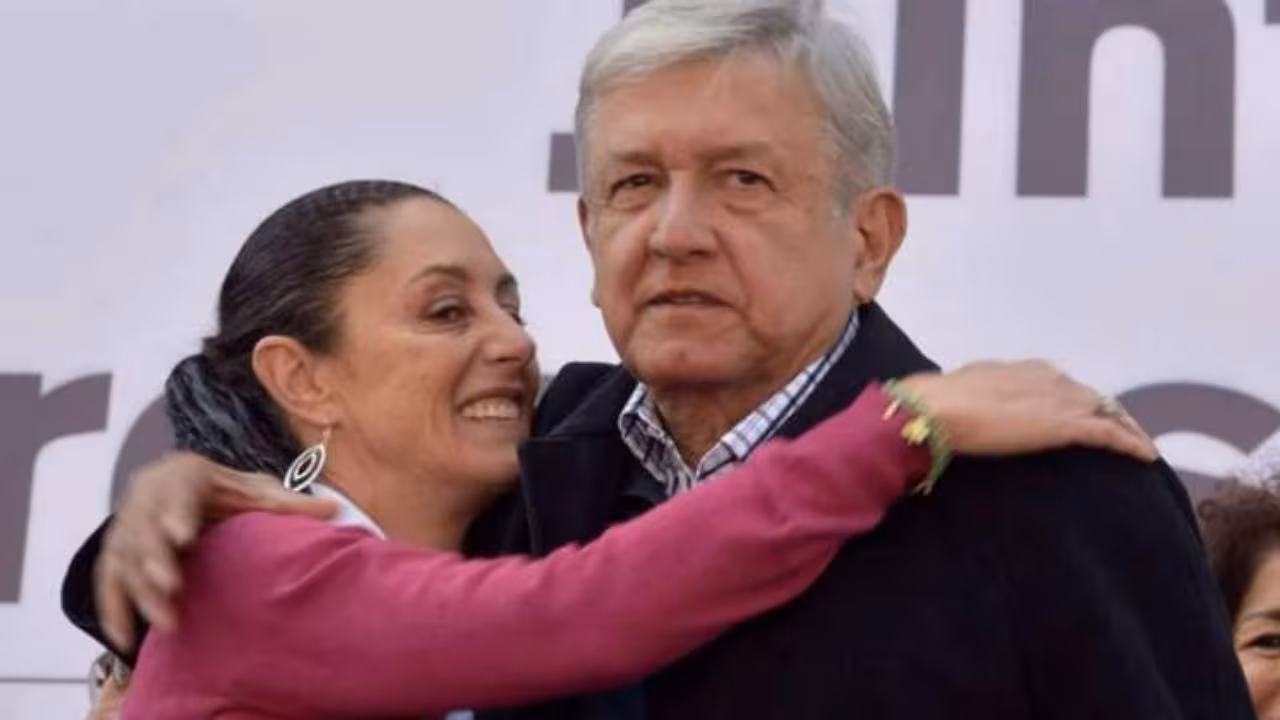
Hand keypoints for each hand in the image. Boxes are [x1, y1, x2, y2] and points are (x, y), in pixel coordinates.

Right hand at [97, 451, 336, 650]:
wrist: (170, 482)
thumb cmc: (222, 489)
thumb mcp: (254, 490)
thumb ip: (289, 503)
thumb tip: (336, 508)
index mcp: (183, 475)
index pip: (176, 493)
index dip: (175, 514)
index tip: (182, 536)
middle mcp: (147, 498)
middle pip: (144, 531)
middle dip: (155, 560)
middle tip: (171, 586)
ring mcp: (126, 527)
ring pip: (126, 561)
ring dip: (142, 592)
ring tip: (167, 623)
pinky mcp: (115, 553)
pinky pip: (108, 582)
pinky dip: (114, 609)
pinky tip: (125, 638)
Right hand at [897, 360, 1156, 461]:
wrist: (939, 408)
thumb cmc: (941, 402)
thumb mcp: (967, 393)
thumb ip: (982, 398)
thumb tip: (974, 405)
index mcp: (1025, 369)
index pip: (1064, 384)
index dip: (1078, 400)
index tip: (1083, 413)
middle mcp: (1050, 378)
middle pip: (1092, 396)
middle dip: (1109, 412)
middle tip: (1122, 431)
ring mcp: (1060, 400)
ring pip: (1108, 412)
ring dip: (1126, 427)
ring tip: (1139, 445)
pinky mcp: (1067, 425)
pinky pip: (1110, 434)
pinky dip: (1131, 444)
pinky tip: (1146, 456)